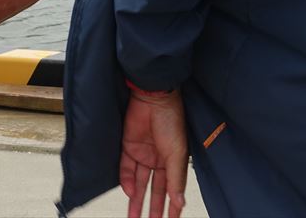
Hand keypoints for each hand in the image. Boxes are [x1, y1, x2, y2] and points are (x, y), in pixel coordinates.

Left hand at [119, 90, 187, 217]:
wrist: (153, 97)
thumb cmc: (171, 120)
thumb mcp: (177, 153)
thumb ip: (176, 178)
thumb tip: (179, 202)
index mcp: (173, 161)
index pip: (172, 190)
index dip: (172, 207)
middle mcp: (158, 160)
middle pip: (154, 190)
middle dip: (152, 209)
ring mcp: (143, 154)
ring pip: (138, 183)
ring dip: (136, 201)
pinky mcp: (128, 147)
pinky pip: (126, 169)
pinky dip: (126, 181)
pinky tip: (129, 192)